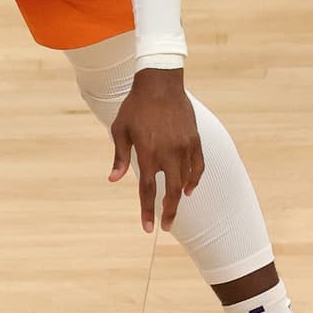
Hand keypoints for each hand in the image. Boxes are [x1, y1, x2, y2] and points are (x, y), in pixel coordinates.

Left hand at [108, 69, 204, 232]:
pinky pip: (198, 166)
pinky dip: (194, 179)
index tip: (148, 229)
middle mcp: (168, 152)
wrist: (159, 83)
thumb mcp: (120, 130)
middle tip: (166, 226)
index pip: (148, 190)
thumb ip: (119, 157)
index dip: (148, 211)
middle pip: (171, 192)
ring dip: (180, 197)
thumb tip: (114, 180)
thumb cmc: (135, 107)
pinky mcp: (194, 139)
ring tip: (173, 207)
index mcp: (147, 152)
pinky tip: (189, 188)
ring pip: (186, 180)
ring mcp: (184, 146)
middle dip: (169, 212)